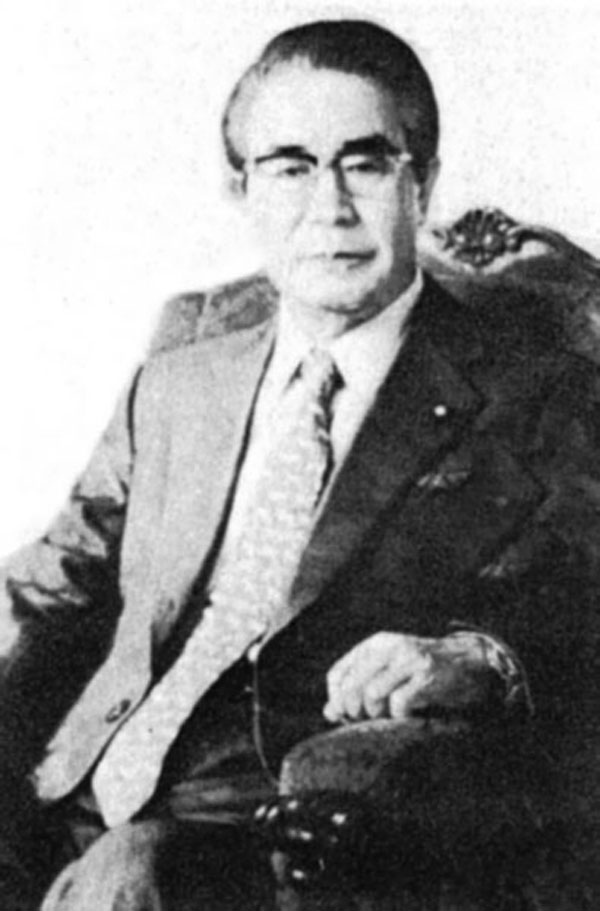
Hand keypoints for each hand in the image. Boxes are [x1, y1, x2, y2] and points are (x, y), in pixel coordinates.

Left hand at [323, 631, 503, 723]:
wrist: (471, 662)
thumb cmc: (424, 672)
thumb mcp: (389, 672)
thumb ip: (359, 687)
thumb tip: (329, 713)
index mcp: (376, 644)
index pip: (337, 675)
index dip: (337, 700)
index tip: (347, 716)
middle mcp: (390, 647)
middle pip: (352, 688)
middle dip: (354, 713)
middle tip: (369, 721)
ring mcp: (409, 660)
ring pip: (371, 696)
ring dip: (377, 715)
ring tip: (389, 717)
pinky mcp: (427, 677)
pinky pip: (399, 703)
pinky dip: (399, 715)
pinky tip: (408, 714)